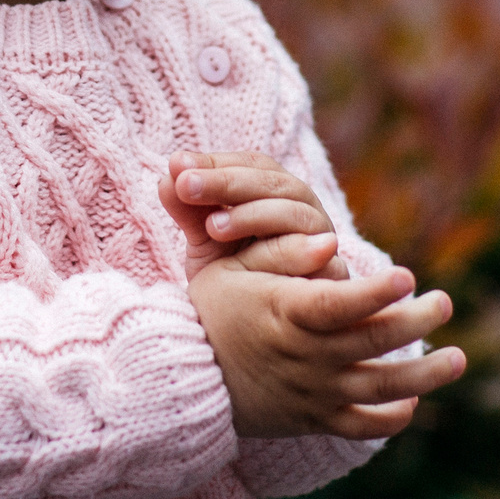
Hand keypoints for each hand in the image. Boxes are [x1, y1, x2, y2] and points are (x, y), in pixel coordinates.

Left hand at [155, 151, 348, 280]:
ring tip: (213, 226)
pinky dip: (290, 253)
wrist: (265, 336)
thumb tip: (165, 179)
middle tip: (186, 185)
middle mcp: (303, 211)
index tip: (177, 165)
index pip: (251, 165)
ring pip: (298, 214)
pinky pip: (319, 259)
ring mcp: (323, 241)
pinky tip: (255, 261)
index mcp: (275, 194)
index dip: (215, 162)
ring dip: (254, 215)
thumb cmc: (237, 279)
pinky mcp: (333, 274)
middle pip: (274, 184)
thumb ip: (189, 212)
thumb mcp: (207, 244)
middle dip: (227, 182)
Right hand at [184, 260, 465, 438]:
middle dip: (414, 322)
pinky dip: (392, 417)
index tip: (405, 275)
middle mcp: (304, 357)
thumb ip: (281, 253)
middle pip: (371, 343)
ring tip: (457, 358)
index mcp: (284, 314)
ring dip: (424, 375)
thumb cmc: (212, 309)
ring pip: (379, 389)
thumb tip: (329, 240)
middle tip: (444, 302)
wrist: (186, 377)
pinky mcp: (313, 419)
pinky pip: (361, 427)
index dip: (374, 292)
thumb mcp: (230, 270)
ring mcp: (312, 392)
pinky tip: (412, 399)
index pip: (337, 305)